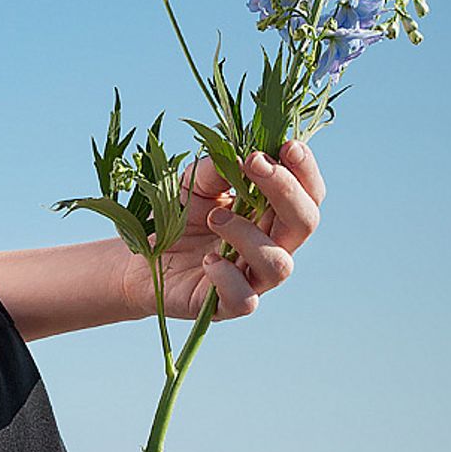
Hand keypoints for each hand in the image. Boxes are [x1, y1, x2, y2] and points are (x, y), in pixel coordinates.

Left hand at [121, 140, 326, 323]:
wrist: (142, 256)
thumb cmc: (178, 216)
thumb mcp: (195, 181)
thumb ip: (219, 167)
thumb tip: (244, 156)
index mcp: (273, 214)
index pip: (308, 194)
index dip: (305, 171)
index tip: (288, 146)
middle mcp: (272, 246)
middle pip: (305, 223)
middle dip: (285, 190)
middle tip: (254, 163)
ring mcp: (253, 279)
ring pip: (278, 263)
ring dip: (248, 234)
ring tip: (213, 217)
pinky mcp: (227, 305)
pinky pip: (244, 299)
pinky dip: (227, 276)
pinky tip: (208, 260)